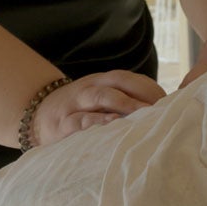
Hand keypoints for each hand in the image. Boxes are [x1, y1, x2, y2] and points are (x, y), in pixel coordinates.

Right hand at [33, 70, 166, 147]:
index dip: (151, 89)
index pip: (131, 79)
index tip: (171, 103)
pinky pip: (81, 121)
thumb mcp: (99, 101)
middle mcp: (91, 88)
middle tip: (164, 110)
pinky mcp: (62, 124)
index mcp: (102, 82)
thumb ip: (124, 103)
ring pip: (102, 97)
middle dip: (143, 94)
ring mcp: (76, 104)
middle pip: (120, 83)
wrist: (35, 116)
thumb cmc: (79, 112)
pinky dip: (97, 123)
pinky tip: (112, 127)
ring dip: (125, 105)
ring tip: (144, 115)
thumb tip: (161, 114)